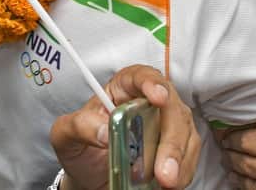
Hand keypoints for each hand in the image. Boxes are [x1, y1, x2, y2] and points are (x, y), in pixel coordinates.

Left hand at [52, 66, 199, 189]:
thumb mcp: (66, 135)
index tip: (157, 96)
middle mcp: (148, 103)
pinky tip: (170, 185)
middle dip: (171, 139)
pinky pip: (189, 156)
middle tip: (163, 169)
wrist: (90, 176)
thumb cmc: (80, 148)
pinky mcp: (176, 147)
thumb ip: (80, 126)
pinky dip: (183, 172)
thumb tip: (104, 131)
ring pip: (185, 132)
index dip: (151, 82)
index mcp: (121, 90)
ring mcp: (165, 125)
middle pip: (170, 107)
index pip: (139, 76)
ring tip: (166, 182)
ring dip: (180, 159)